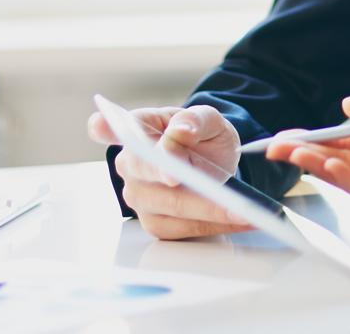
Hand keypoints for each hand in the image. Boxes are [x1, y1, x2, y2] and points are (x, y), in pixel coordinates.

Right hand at [87, 105, 252, 238]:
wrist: (214, 161)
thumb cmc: (202, 138)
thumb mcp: (208, 120)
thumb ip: (194, 120)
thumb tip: (179, 132)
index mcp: (136, 130)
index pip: (108, 127)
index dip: (104, 128)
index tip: (103, 126)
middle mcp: (130, 165)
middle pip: (147, 172)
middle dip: (177, 178)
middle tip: (206, 184)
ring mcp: (139, 197)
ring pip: (172, 207)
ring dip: (210, 211)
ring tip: (246, 212)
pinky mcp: (156, 223)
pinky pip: (186, 228)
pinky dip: (216, 225)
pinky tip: (241, 221)